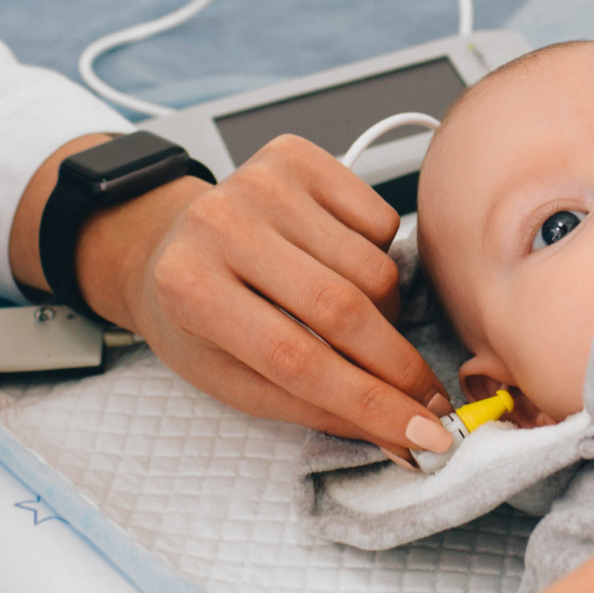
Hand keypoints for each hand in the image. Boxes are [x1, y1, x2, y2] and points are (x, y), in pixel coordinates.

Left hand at [69, 135, 449, 455]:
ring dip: (385, 312)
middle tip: (427, 398)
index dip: (370, 403)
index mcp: (190, 289)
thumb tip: (399, 436)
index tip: (424, 436)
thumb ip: (313, 408)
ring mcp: (261, 182)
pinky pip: (381, 221)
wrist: (165, 241)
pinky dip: (378, 255)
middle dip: (398, 366)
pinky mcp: (296, 156)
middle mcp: (221, 224)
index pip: (298, 360)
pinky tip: (338, 263)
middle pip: (343, 308)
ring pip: (374, 267)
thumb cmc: (196, 316)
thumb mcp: (231, 379)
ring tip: (352, 322)